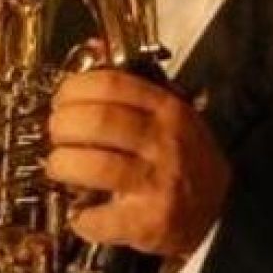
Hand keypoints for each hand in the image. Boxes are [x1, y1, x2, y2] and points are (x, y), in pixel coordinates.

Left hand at [46, 69, 229, 257]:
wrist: (216, 214)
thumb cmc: (184, 160)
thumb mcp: (170, 117)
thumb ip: (132, 88)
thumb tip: (91, 49)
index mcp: (168, 111)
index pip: (112, 84)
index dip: (74, 89)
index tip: (61, 100)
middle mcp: (166, 143)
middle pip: (98, 121)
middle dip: (62, 125)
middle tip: (56, 133)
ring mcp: (159, 184)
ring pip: (93, 166)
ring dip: (63, 165)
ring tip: (59, 167)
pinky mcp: (149, 222)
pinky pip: (99, 217)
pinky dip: (79, 217)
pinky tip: (79, 211)